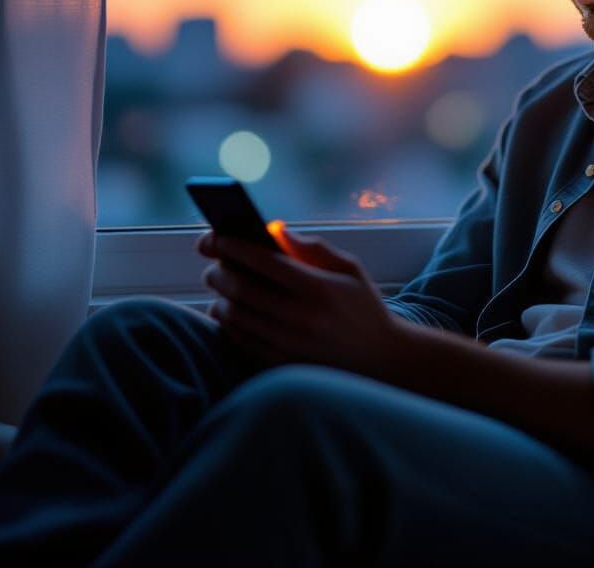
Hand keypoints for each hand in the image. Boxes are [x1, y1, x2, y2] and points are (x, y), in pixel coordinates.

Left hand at [196, 227, 404, 379]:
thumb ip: (313, 248)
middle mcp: (299, 317)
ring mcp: (288, 344)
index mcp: (317, 288)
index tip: (217, 237)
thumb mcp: (349, 269)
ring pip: (235, 316)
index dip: (235, 246)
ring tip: (219, 285)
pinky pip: (240, 339)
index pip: (264, 262)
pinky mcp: (280, 363)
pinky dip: (226, 322)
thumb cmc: (363, 307)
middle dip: (219, 271)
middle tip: (212, 263)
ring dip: (219, 296)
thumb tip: (276, 230)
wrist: (381, 359)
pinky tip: (227, 309)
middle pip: (242, 288)